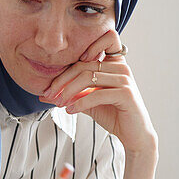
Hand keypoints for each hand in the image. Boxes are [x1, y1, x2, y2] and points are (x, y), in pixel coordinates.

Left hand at [41, 30, 159, 178]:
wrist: (133, 135)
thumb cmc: (113, 115)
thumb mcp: (88, 101)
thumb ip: (71, 94)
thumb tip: (44, 95)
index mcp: (114, 63)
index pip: (99, 42)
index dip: (79, 51)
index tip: (61, 71)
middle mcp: (121, 67)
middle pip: (84, 64)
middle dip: (63, 80)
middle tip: (49, 94)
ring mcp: (125, 79)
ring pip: (88, 76)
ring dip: (68, 91)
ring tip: (58, 103)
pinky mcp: (126, 94)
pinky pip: (96, 94)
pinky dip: (79, 103)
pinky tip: (70, 111)